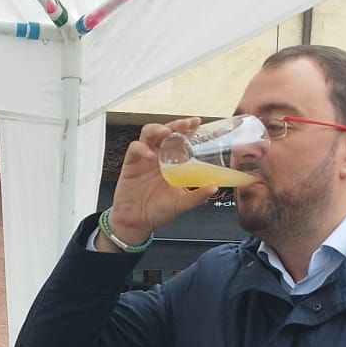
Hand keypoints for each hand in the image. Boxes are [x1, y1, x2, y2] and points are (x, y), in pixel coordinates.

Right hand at [99, 119, 219, 249]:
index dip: (188, 129)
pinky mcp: (131, 164)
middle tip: (186, 124)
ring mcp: (144, 158)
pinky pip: (135, 148)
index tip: (197, 123)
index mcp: (172, 162)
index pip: (180, 139)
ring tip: (166, 132)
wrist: (137, 223)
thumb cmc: (158, 211)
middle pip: (166, 131)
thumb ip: (197, 196)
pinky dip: (141, 149)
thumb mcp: (181, 203)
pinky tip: (149, 156)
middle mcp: (158, 157)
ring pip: (148, 134)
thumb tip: (214, 187)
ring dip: (157, 129)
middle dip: (176, 124)